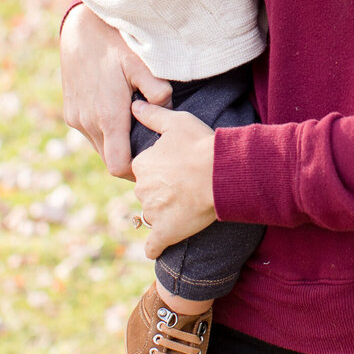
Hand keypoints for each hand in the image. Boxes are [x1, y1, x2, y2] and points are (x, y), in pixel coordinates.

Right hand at [60, 5, 170, 179]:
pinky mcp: (70, 113)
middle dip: (129, 158)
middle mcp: (88, 122)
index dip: (135, 170)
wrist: (80, 29)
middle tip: (150, 146)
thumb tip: (167, 111)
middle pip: (110, 160)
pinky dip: (104, 133)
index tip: (152, 161)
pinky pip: (89, 134)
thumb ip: (158, 90)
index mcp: (108, 116)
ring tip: (135, 128)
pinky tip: (118, 115)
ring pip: (99, 148)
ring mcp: (76, 118)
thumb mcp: (142, 63)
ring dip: (115, 144)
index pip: (118, 166)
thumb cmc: (115, 44)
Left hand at [130, 106, 217, 257]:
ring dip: (164, 213)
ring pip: (153, 214)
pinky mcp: (166, 232)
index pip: (144, 170)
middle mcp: (142, 189)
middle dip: (161, 191)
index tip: (176, 169)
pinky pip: (153, 245)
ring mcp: (153, 212)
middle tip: (184, 186)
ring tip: (186, 206)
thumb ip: (152, 115)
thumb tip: (134, 105)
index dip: (160, 169)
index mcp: (142, 164)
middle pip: (148, 192)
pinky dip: (155, 247)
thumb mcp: (177, 122)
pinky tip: (159, 247)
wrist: (220, 173)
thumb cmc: (200, 145)